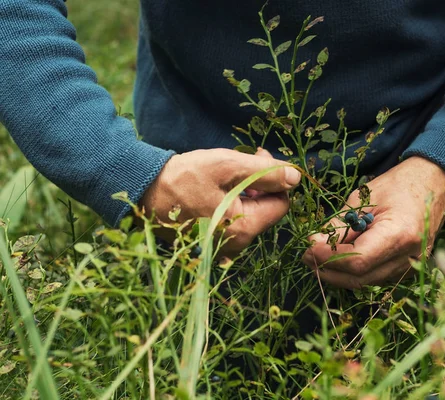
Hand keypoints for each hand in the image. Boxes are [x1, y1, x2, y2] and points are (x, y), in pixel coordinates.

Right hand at [140, 147, 300, 255]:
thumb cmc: (183, 177)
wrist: (140, 191)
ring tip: (224, 175)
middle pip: (265, 211)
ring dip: (245, 193)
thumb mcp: (228, 166)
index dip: (276, 179)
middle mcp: (235, 246)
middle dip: (260, 184)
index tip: (259, 157)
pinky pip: (232, 222)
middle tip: (242, 161)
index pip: (281, 204)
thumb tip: (296, 178)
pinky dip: (231, 204)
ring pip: (249, 215)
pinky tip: (215, 190)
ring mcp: (221, 249)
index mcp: (243, 230)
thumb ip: (266, 172)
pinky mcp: (209, 245)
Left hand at [302, 156, 444, 288]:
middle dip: (328, 270)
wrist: (432, 186)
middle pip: (359, 278)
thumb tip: (313, 244)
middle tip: (306, 256)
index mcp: (400, 235)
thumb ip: (338, 225)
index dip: (328, 258)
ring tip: (318, 256)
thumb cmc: (398, 186)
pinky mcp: (406, 271)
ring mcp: (410, 268)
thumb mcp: (363, 199)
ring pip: (364, 282)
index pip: (358, 260)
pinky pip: (373, 277)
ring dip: (337, 273)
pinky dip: (353, 272)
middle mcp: (408, 258)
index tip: (308, 249)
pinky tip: (338, 259)